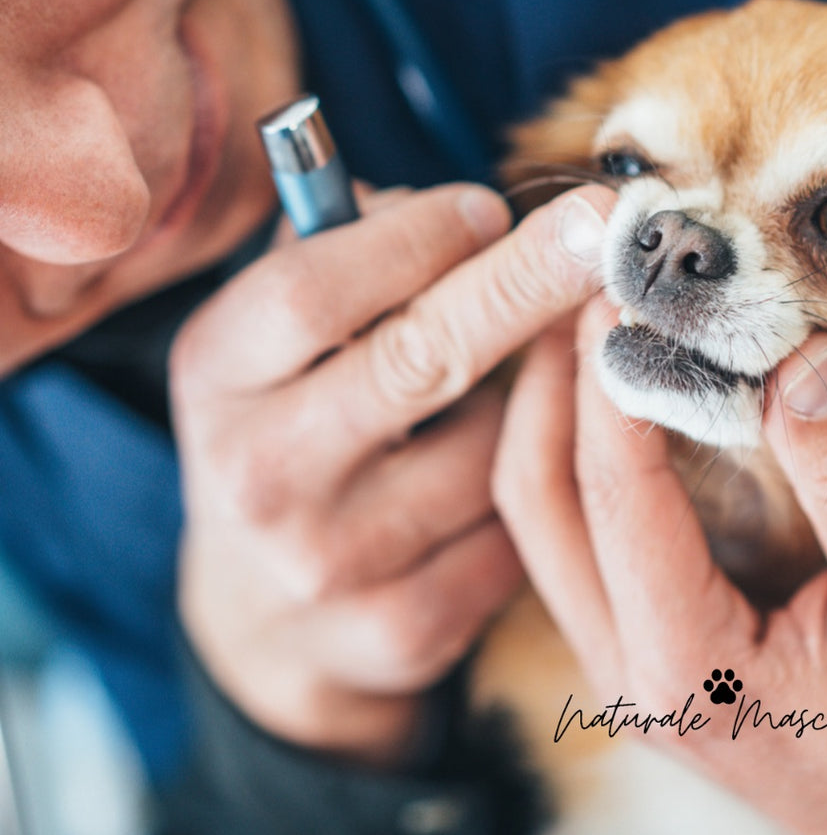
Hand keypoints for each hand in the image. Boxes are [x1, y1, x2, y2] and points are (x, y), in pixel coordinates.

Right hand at [170, 181, 614, 767]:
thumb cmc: (290, 426)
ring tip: (482, 400)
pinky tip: (486, 479)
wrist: (262, 609)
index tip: (490, 206)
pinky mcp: (401, 628)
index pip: (314, 291)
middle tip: (602, 226)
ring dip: (519, 402)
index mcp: (217, 376)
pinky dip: (524, 484)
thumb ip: (343, 254)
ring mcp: (329, 562)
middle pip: (418, 358)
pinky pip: (513, 526)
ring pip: (489, 446)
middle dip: (522, 282)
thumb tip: (468, 214)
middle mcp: (260, 474)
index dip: (416, 238)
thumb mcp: (273, 338)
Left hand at [494, 301, 826, 834]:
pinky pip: (576, 538)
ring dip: (554, 416)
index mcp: (686, 666)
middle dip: (550, 387)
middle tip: (577, 292)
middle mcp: (627, 669)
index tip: (620, 291)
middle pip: (538, 504)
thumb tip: (795, 355)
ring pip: (542, 520)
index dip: (612, 379)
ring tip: (584, 326)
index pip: (617, 493)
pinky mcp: (643, 646)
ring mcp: (624, 662)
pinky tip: (613, 400)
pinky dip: (580, 458)